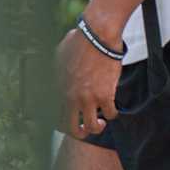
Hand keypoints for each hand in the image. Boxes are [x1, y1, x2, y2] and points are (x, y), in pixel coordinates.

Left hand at [58, 25, 121, 140]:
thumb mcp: (60, 55)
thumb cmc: (80, 40)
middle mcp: (71, 97)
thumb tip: (60, 72)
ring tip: (101, 121)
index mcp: (59, 89)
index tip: (74, 121)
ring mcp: (88, 98)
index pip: (56, 116)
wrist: (97, 36)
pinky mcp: (105, 95)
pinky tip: (113, 108)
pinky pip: (110, 114)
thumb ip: (59, 69)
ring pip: (91, 127)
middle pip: (71, 128)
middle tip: (86, 128)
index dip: (65, 123)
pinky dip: (113, 114)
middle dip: (79, 133)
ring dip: (97, 127)